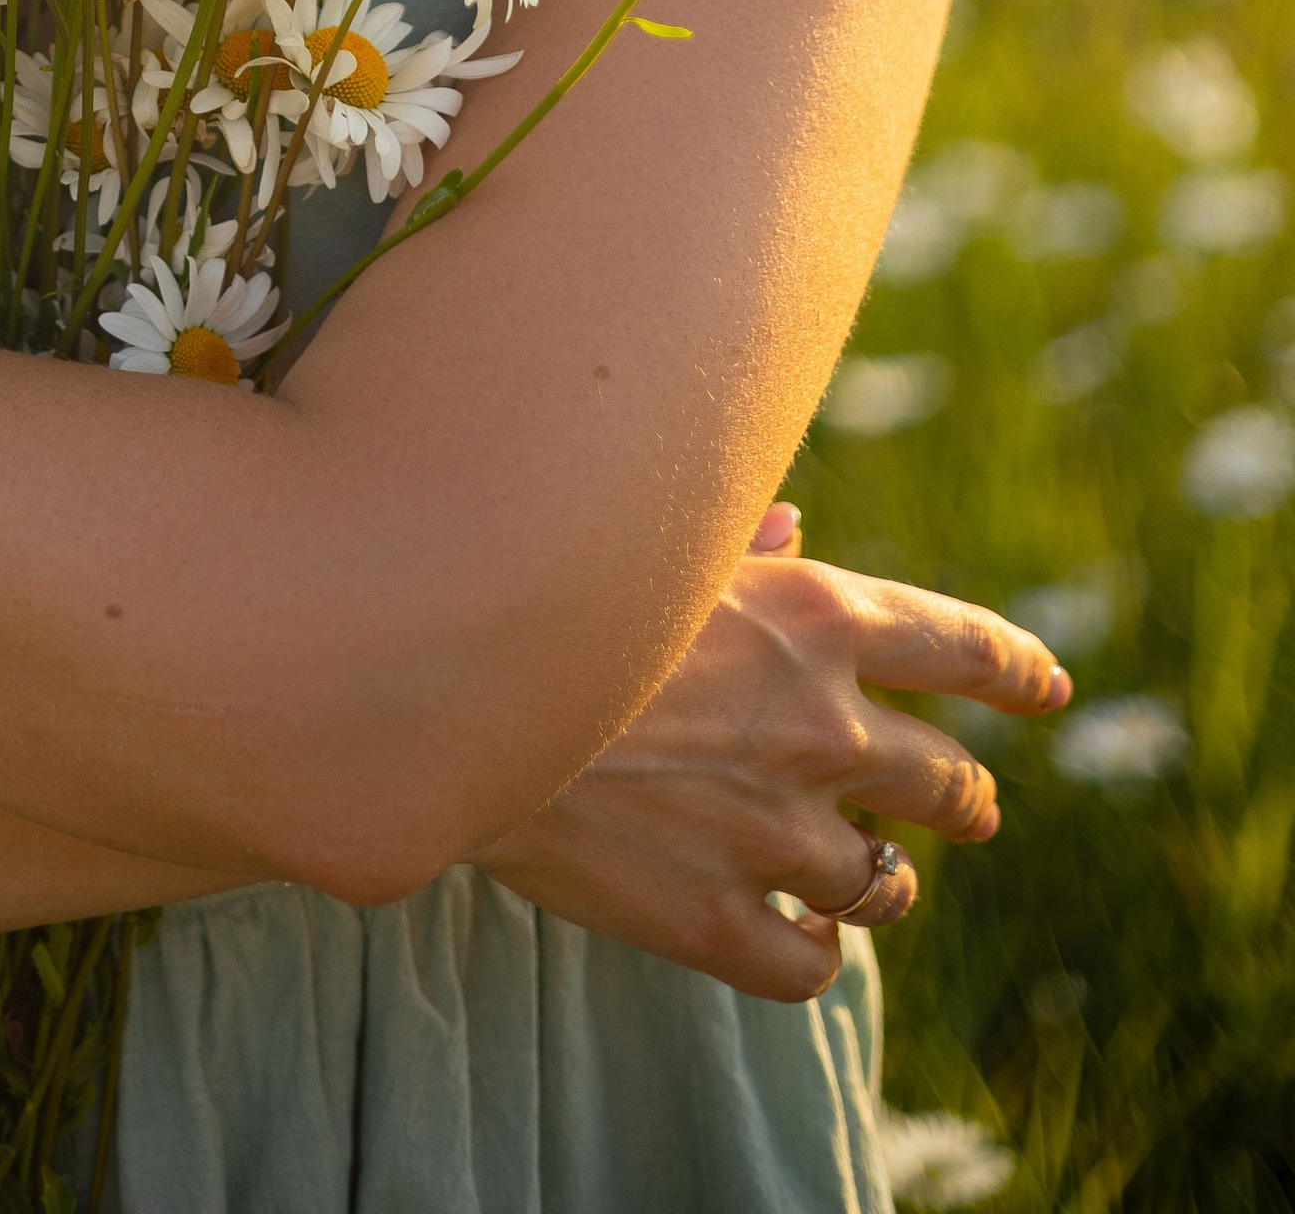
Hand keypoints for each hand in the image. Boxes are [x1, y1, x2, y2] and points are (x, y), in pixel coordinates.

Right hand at [472, 506, 1071, 1000]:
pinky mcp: (718, 923)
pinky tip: (793, 935)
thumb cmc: (547, 588)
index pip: (966, 648)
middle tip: (969, 804)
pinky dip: (812, 950)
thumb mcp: (652, 543)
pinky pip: (813, 965)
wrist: (441, 692)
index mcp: (818, 619)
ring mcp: (775, 835)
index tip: (1048, 687)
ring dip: (883, 878)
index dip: (1018, 671)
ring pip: (889, 886)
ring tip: (869, 876)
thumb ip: (737, 542)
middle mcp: (822, 728)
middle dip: (967, 796)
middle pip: (949, 784)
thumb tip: (791, 525)